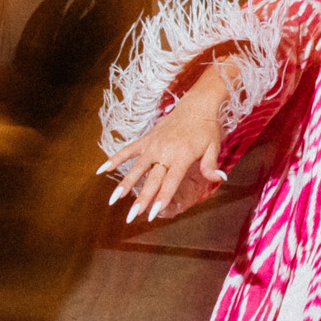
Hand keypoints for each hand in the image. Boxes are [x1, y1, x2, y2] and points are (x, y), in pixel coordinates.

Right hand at [101, 87, 226, 221]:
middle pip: (151, 179)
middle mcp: (164, 152)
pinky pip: (128, 150)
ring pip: (136, 168)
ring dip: (124, 184)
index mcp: (182, 156)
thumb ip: (211, 165)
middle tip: (131, 216)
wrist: (197, 105)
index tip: (152, 214)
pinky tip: (101, 170)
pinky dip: (114, 159)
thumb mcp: (214, 146)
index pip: (170, 182)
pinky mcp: (146, 139)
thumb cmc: (207, 128)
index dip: (161, 198)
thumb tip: (219, 178)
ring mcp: (153, 145)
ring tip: (113, 200)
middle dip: (141, 199)